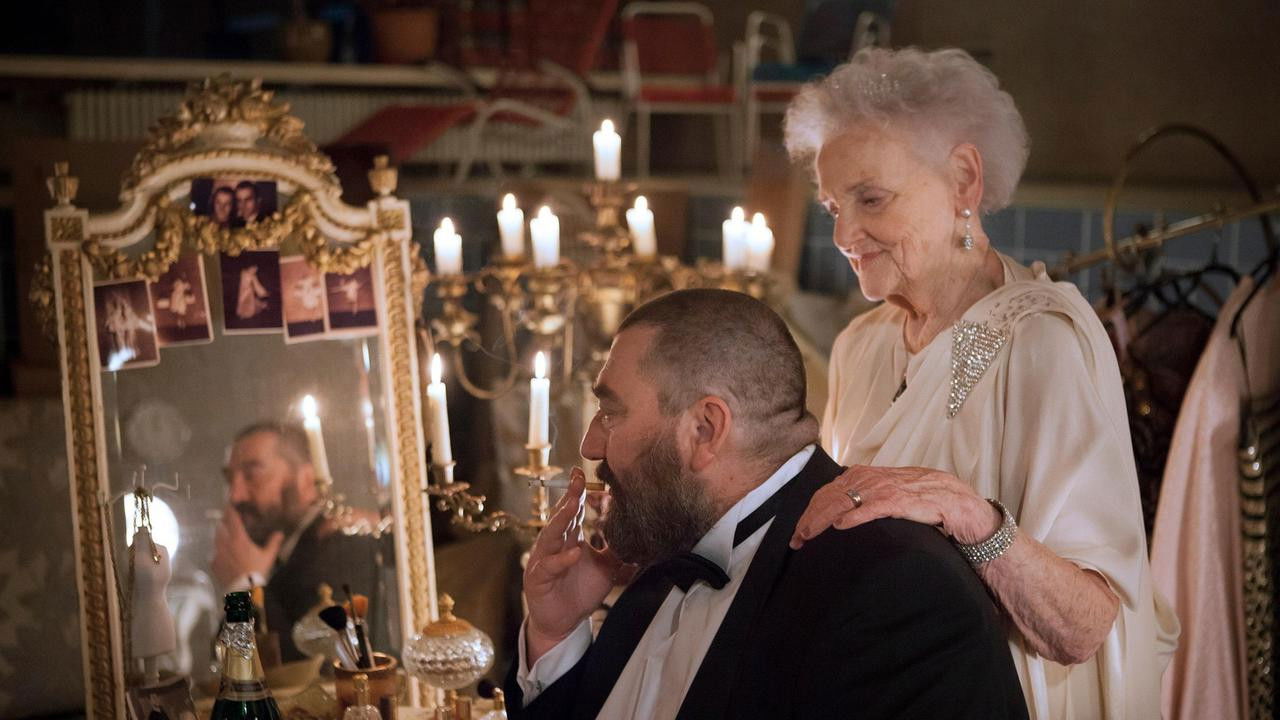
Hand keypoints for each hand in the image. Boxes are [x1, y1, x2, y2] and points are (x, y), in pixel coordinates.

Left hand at [212, 506, 283, 587]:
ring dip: (220, 535)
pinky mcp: (213, 564)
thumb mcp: (268, 556)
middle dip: (224, 521)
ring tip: (224, 535)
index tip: (229, 504)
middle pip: (221, 527)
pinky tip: (223, 555)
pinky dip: (218, 551)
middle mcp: (226, 543)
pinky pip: (214, 554)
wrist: (243, 590)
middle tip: (228, 519)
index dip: (230, 510)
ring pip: (216, 539)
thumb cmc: (257, 570)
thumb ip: (273, 543)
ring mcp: (218, 554)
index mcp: (239, 538)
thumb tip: (280, 533)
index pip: (232, 519)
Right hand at [524, 468, 631, 664]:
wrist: (564, 622)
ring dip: (562, 519)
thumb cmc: (581, 591)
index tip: (583, 473)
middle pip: (561, 516)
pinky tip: (574, 552)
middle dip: (570, 497)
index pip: (573, 510)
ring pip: (551, 535)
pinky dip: (562, 559)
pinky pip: (550, 566)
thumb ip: (618, 549)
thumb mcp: (607, 567)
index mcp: (569, 538)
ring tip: (574, 505)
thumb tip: (640, 533)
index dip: (578, 492)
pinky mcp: (539, 579)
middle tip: (578, 479)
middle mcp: (554, 545)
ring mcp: (544, 560)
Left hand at [788, 465, 1000, 548]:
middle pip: (833, 493)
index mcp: (871, 475)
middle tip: (796, 539)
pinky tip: (841, 526)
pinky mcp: (907, 500)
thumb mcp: (893, 499)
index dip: (812, 508)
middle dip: (811, 517)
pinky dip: (857, 514)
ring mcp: (892, 487)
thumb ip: (870, 501)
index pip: (831, 489)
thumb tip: (840, 516)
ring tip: (809, 535)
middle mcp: (877, 477)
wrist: (965, 508)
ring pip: (848, 499)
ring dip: (825, 518)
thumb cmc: (928, 506)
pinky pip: (876, 506)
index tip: (799, 530)